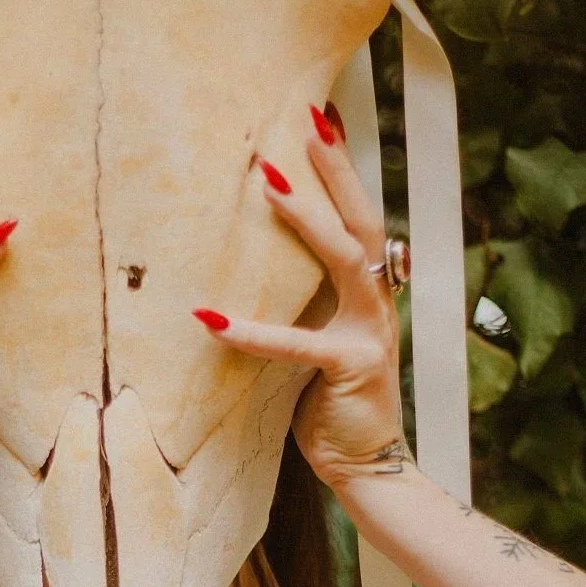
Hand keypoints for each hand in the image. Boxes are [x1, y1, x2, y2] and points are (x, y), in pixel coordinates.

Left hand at [193, 103, 406, 491]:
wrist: (366, 466)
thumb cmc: (333, 405)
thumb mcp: (318, 344)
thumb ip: (302, 307)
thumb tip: (253, 269)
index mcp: (368, 295)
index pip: (358, 219)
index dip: (342, 171)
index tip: (323, 120)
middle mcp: (376, 305)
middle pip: (362, 220)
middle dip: (337, 169)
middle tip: (310, 119)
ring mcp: (369, 334)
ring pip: (345, 260)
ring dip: (307, 217)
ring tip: (267, 183)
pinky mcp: (351, 368)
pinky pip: (296, 344)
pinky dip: (251, 332)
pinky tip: (210, 319)